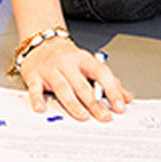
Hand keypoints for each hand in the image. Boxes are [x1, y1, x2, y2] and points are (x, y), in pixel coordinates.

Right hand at [12, 33, 128, 119]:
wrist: (40, 44)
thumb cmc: (67, 59)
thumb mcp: (89, 65)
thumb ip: (109, 82)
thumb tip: (127, 98)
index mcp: (84, 60)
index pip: (101, 74)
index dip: (111, 90)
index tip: (119, 106)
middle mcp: (67, 63)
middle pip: (82, 85)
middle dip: (94, 103)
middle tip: (104, 117)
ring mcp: (50, 69)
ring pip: (63, 88)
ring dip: (73, 103)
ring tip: (82, 116)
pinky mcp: (34, 76)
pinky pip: (35, 88)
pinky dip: (38, 99)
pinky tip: (41, 109)